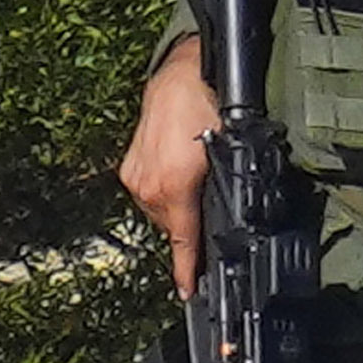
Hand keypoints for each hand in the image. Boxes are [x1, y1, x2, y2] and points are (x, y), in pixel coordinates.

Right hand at [116, 35, 215, 286]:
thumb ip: (228, 190)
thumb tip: (233, 218)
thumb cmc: (212, 105)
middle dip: (190, 228)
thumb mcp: (231, 152)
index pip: (182, 241)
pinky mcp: (130, 163)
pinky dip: (165, 191)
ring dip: (178, 207)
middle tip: (210, 217)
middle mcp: (149, 185)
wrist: (186, 70)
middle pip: (172, 227)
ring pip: (160, 209)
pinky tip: (182, 173)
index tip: (187, 292)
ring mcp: (136, 174)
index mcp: (175, 186)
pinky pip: (149, 191)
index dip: (186, 270)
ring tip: (197, 185)